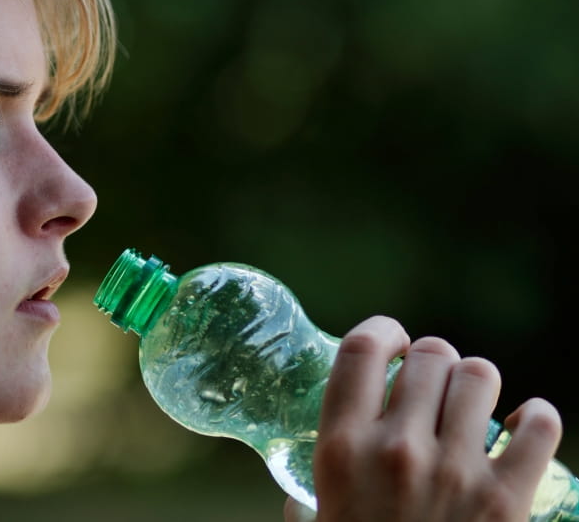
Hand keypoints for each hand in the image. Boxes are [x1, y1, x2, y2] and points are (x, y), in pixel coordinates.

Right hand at [283, 316, 561, 521]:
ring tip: (470, 404)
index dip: (382, 328)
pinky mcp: (507, 502)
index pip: (361, 348)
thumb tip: (293, 502)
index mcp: (342, 448)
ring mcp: (456, 472)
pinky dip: (535, 418)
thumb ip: (301, 505)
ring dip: (476, 383)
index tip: (393, 339)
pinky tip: (520, 427)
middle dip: (433, 359)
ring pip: (481, 375)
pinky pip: (539, 426)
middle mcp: (397, 448)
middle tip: (431, 383)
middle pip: (430, 354)